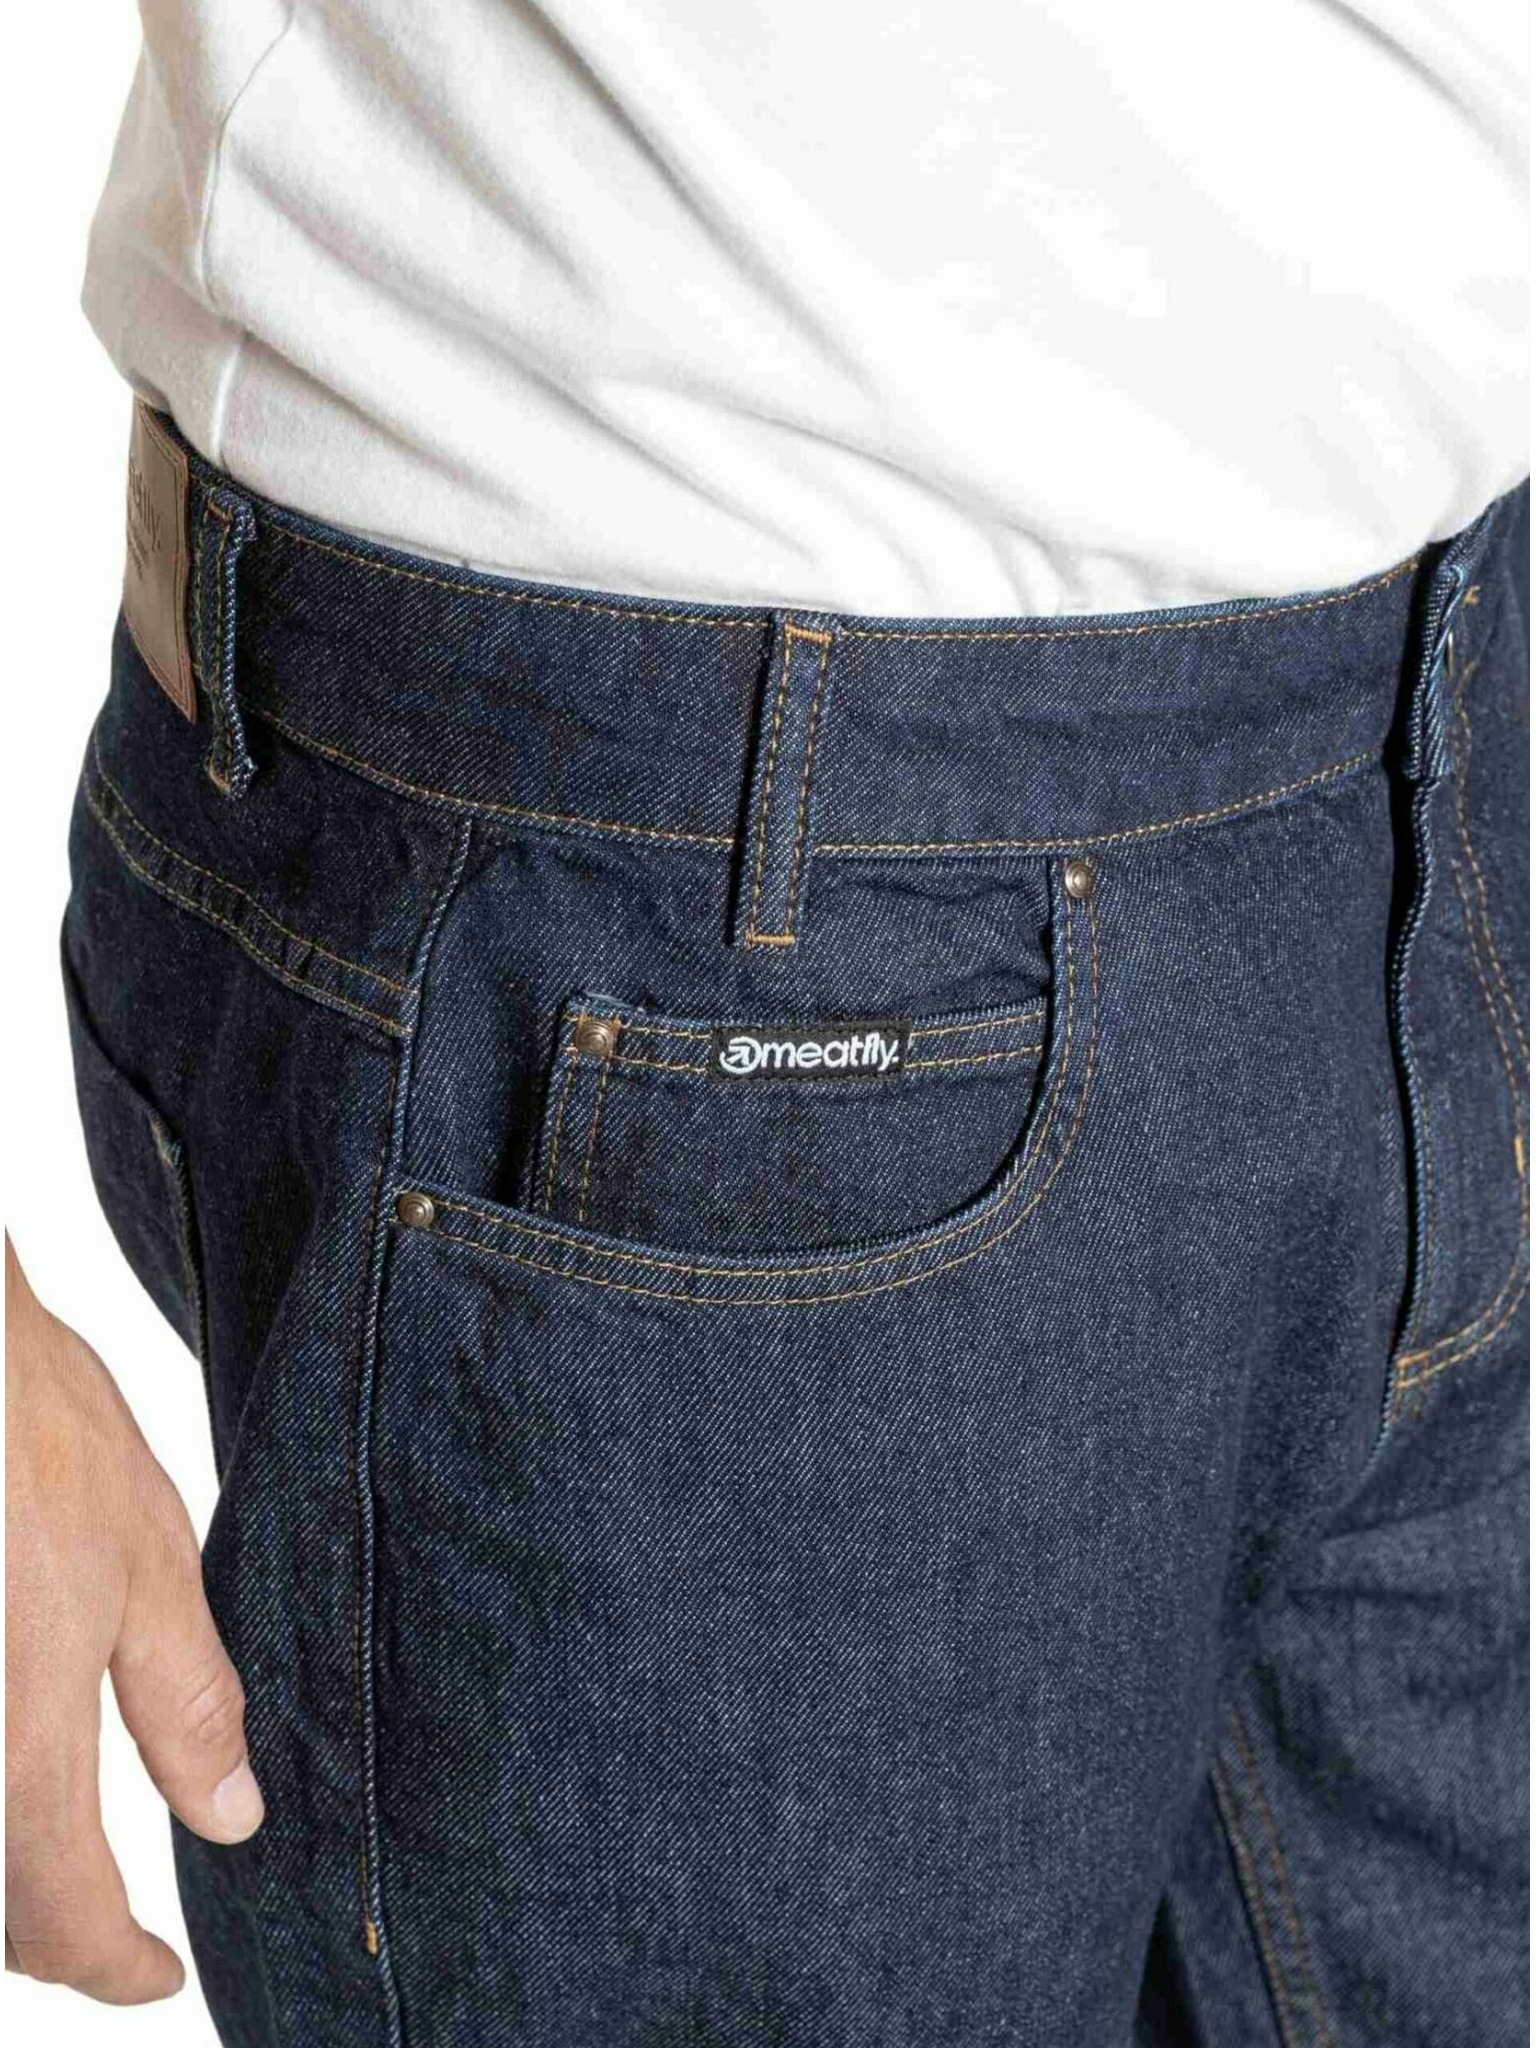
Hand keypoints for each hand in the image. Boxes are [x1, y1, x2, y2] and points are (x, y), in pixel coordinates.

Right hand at [5, 1234, 262, 2002]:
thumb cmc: (34, 1436)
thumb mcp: (147, 1563)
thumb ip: (185, 1703)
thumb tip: (231, 1818)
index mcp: (17, 1732)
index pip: (54, 1909)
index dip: (108, 1964)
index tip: (153, 1975)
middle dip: (43, 1930)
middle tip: (106, 1927)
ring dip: (6, 1869)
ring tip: (55, 1868)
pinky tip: (21, 1765)